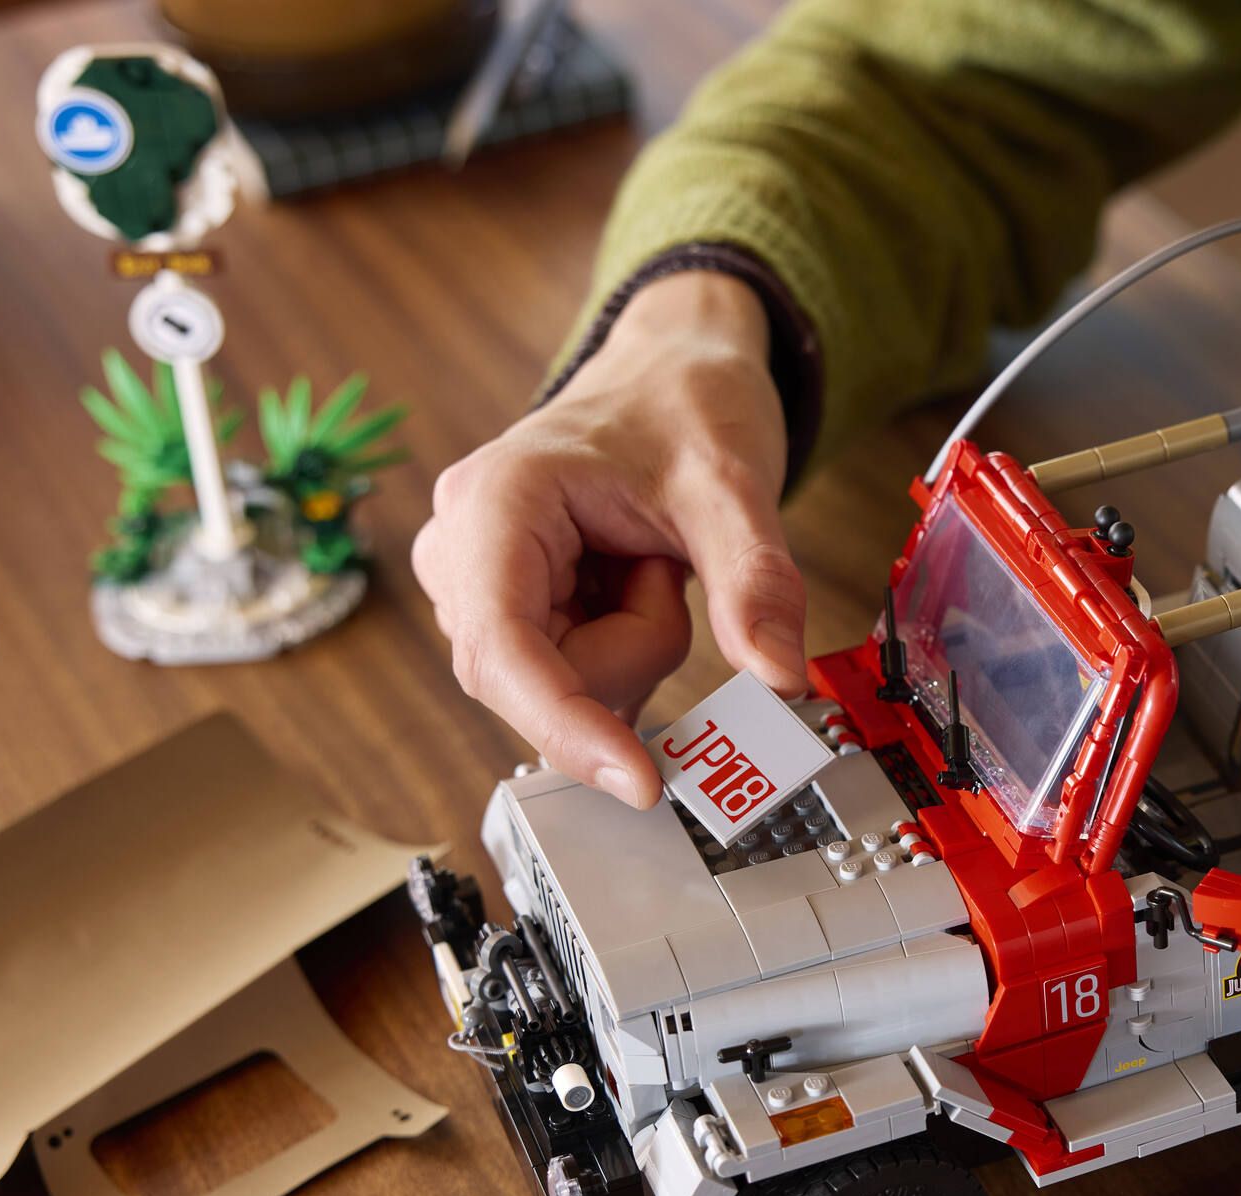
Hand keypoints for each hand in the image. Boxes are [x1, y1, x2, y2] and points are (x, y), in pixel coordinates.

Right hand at [412, 272, 805, 807]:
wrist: (671, 370)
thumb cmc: (683, 403)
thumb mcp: (733, 484)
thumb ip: (755, 583)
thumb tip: (778, 678)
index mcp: (496, 501)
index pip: (505, 649)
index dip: (565, 726)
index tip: (639, 780)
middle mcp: (462, 547)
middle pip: (535, 680)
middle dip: (628, 653)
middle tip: (665, 571)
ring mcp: (476, 583)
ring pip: (558, 687)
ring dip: (632, 648)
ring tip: (650, 563)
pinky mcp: (506, 610)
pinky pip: (568, 679)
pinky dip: (624, 649)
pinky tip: (632, 585)